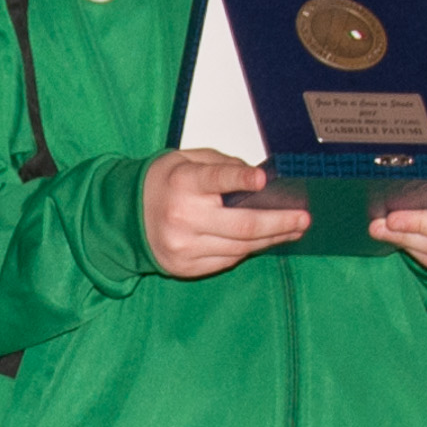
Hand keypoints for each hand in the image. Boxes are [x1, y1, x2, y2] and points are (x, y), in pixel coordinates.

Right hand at [143, 150, 311, 278]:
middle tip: (302, 219)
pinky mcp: (186, 267)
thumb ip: (222, 165)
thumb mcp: (186, 160)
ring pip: (240, 247)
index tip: (263, 181)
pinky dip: (248, 250)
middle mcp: (183, 217)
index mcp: (183, 183)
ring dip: (271, 239)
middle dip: (279, 222)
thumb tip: (259, 180)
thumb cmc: (161, 183)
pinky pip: (227, 260)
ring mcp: (184, 247)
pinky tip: (264, 241)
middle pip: (242, 225)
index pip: (216, 180)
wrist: (124, 216)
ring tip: (292, 230)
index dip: (241, 180)